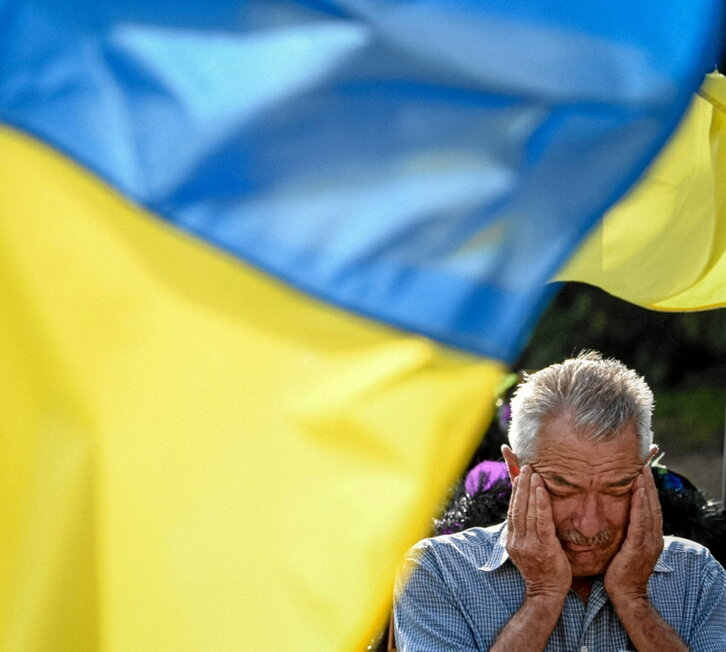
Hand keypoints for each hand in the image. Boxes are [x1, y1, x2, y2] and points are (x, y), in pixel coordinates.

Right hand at [506, 465, 570, 599]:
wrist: (546, 594)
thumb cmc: (542, 569)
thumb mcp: (528, 548)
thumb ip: (527, 530)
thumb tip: (529, 510)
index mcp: (512, 538)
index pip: (511, 508)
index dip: (514, 489)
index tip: (517, 471)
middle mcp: (516, 539)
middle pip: (517, 505)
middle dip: (520, 484)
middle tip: (526, 465)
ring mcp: (528, 544)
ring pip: (527, 511)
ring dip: (529, 489)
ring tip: (533, 472)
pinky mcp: (543, 547)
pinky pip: (541, 521)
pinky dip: (541, 503)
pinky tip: (542, 489)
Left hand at [604, 464, 662, 602]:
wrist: (625, 595)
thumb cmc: (620, 571)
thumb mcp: (625, 547)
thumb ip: (625, 531)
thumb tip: (616, 514)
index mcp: (650, 536)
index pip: (650, 505)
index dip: (647, 487)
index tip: (642, 468)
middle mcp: (653, 536)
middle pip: (653, 503)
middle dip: (648, 482)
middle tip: (643, 462)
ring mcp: (649, 542)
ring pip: (650, 508)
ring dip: (646, 487)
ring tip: (641, 469)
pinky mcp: (640, 547)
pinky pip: (641, 521)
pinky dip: (641, 504)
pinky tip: (637, 490)